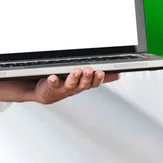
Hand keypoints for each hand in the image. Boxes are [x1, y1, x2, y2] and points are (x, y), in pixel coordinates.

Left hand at [0, 67, 119, 104]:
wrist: (44, 93)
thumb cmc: (64, 85)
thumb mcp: (83, 82)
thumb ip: (97, 77)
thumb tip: (118, 75)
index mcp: (82, 85)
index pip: (94, 83)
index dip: (98, 79)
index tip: (101, 72)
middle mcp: (74, 88)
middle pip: (83, 84)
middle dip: (87, 77)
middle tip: (89, 70)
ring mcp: (62, 89)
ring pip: (70, 84)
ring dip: (73, 78)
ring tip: (76, 71)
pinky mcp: (50, 87)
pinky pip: (52, 84)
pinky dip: (53, 81)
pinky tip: (53, 77)